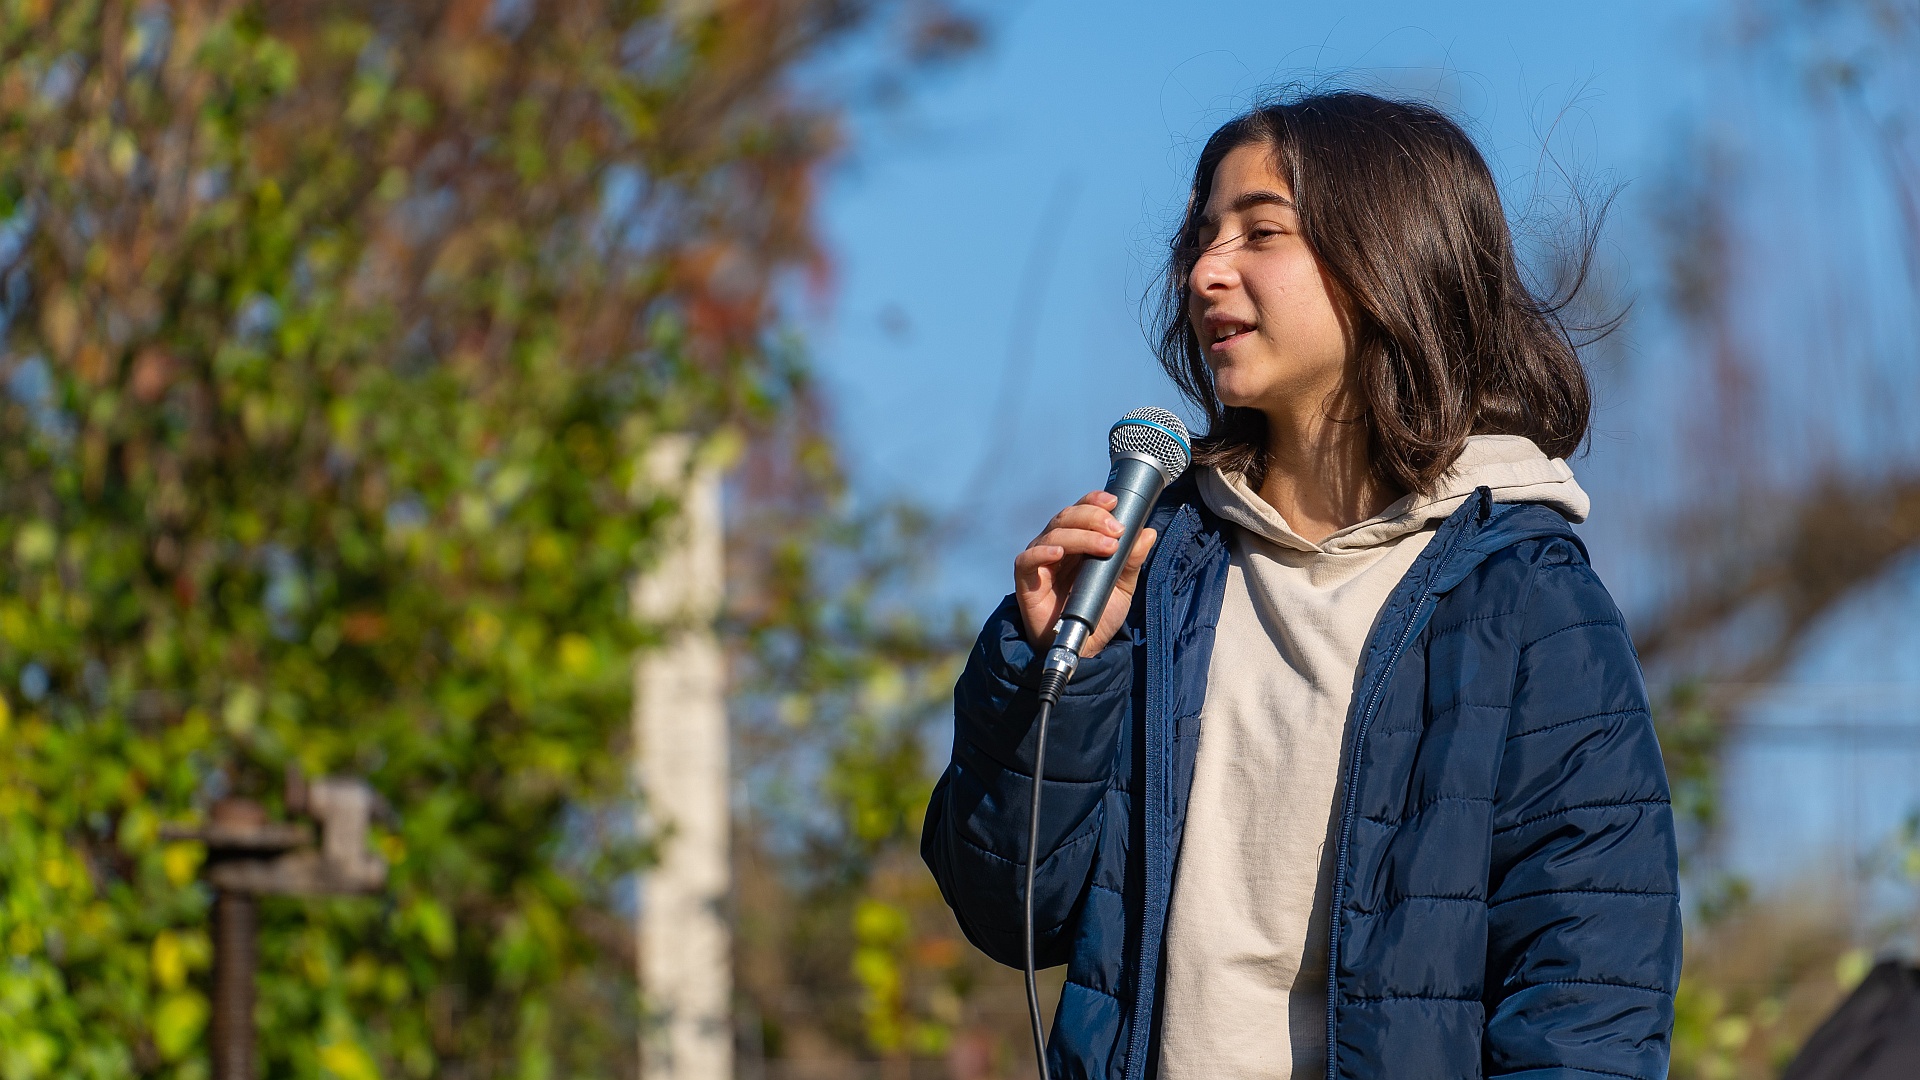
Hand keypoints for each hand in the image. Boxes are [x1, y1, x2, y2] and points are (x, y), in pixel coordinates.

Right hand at [1013, 491, 1158, 656]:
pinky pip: (1028, 559)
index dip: (1094, 501)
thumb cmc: (1098, 612)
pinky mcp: (1026, 580)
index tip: (1114, 502)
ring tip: (1106, 546)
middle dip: (1093, 518)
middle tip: (1116, 531)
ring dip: (1081, 536)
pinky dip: (1042, 552)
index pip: (1082, 510)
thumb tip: (1147, 533)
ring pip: (1054, 534)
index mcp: (1078, 540)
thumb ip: (1132, 560)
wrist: (1084, 648)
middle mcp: (1057, 545)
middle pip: (1067, 517)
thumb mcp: (1123, 586)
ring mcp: (1041, 561)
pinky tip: (1059, 553)